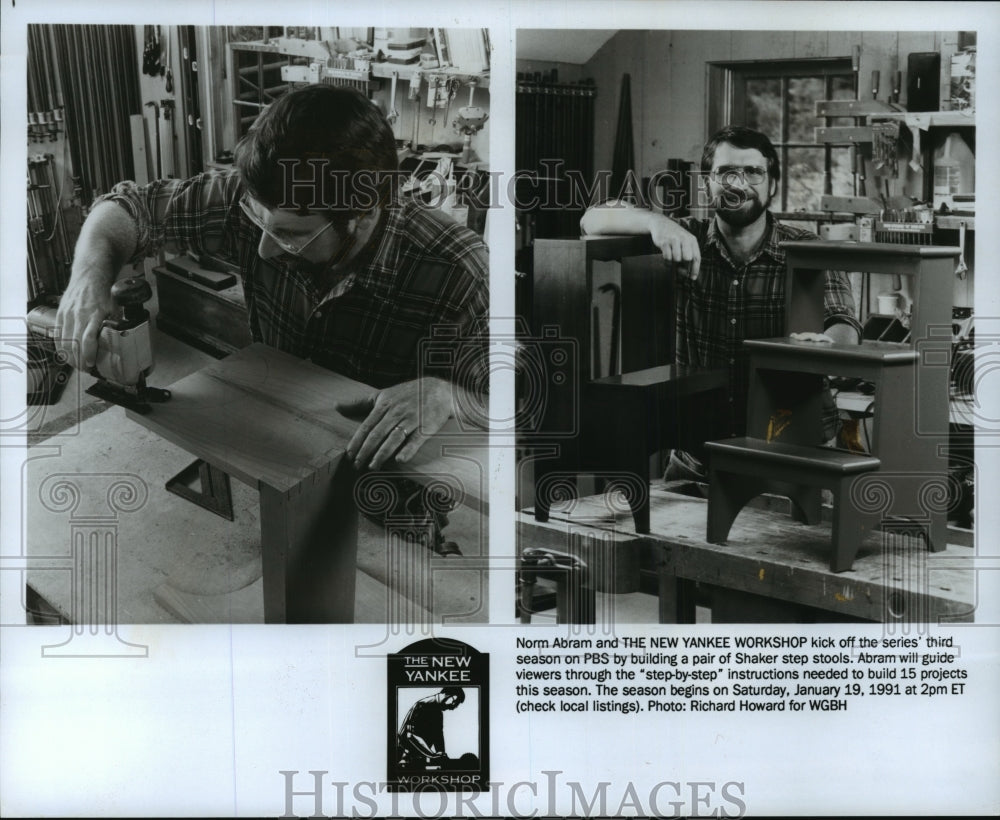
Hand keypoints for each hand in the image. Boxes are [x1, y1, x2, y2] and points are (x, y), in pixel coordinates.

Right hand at [55, 271, 113, 369]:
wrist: (89, 276)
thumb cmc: (104, 292)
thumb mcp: (115, 308)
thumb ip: (116, 324)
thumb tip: (123, 341)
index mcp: (94, 314)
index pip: (87, 340)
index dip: (88, 354)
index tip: (91, 364)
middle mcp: (78, 315)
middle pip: (74, 344)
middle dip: (79, 360)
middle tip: (85, 369)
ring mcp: (68, 314)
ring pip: (64, 341)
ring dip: (69, 356)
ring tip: (76, 364)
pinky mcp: (60, 313)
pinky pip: (58, 334)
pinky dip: (61, 346)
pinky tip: (65, 354)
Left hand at [337, 377, 453, 469]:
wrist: (438, 390)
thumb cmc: (407, 394)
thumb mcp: (383, 395)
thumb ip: (359, 403)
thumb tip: (336, 406)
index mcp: (385, 405)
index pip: (367, 426)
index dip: (357, 441)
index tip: (348, 454)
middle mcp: (396, 413)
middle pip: (377, 434)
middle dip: (365, 451)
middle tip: (356, 465)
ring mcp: (411, 420)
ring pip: (393, 439)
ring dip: (382, 454)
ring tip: (373, 466)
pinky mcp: (426, 427)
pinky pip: (416, 440)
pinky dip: (408, 450)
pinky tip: (400, 460)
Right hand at [647, 213, 700, 279]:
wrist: (661, 224)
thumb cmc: (674, 237)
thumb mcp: (683, 244)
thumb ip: (686, 257)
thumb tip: (685, 274)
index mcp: (692, 240)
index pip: (697, 257)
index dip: (695, 269)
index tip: (692, 278)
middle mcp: (685, 239)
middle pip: (688, 259)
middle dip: (683, 265)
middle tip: (679, 267)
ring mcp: (674, 240)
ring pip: (677, 259)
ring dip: (673, 262)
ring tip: (671, 257)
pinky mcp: (664, 242)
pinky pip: (667, 258)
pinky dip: (666, 261)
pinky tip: (666, 256)